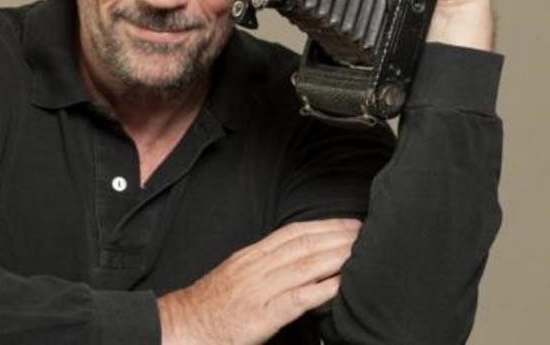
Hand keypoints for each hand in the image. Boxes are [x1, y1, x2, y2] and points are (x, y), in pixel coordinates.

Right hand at [158, 219, 361, 344]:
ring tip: (362, 252)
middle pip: (304, 244)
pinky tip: (341, 285)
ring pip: (304, 265)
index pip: (293, 233)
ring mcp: (259, 290)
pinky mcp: (261, 315)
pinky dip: (322, 290)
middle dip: (338, 236)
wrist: (183, 326)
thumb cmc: (210, 306)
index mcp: (251, 256)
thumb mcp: (235, 276)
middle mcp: (256, 267)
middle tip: (366, 231)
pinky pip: (297, 299)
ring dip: (337, 256)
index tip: (349, 223)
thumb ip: (262, 267)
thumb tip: (292, 262)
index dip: (324, 225)